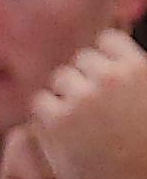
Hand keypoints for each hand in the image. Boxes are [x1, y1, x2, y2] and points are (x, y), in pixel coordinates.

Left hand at [33, 30, 146, 178]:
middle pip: (82, 60)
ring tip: (80, 127)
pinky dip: (49, 117)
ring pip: (60, 80)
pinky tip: (63, 137)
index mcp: (143, 71)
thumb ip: (141, 86)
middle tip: (93, 110)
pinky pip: (41, 103)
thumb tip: (131, 70)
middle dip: (86, 80)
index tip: (108, 81)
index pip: (109, 41)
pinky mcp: (56, 122)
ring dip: (67, 97)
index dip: (106, 60)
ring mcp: (84, 99)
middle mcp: (113, 79)